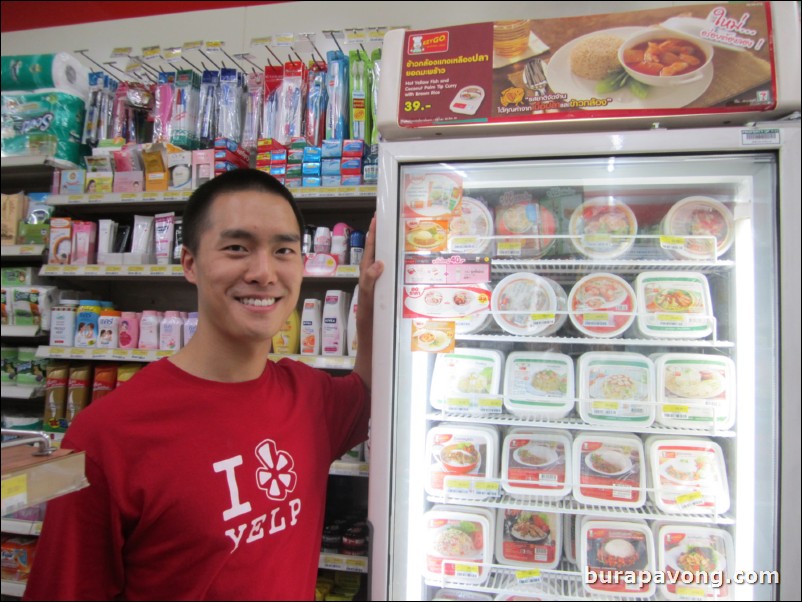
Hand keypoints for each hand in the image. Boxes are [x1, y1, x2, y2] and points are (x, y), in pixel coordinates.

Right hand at [354, 215, 383, 388]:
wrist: (373, 366)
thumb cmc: (383, 344)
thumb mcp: (392, 318)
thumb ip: (396, 302)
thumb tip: (408, 289)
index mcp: (374, 294)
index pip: (372, 264)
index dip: (374, 245)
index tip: (378, 224)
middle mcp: (368, 296)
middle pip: (366, 264)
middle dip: (370, 242)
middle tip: (375, 220)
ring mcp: (366, 304)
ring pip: (366, 275)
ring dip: (369, 254)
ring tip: (374, 233)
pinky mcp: (366, 313)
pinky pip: (368, 293)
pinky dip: (371, 278)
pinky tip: (378, 265)